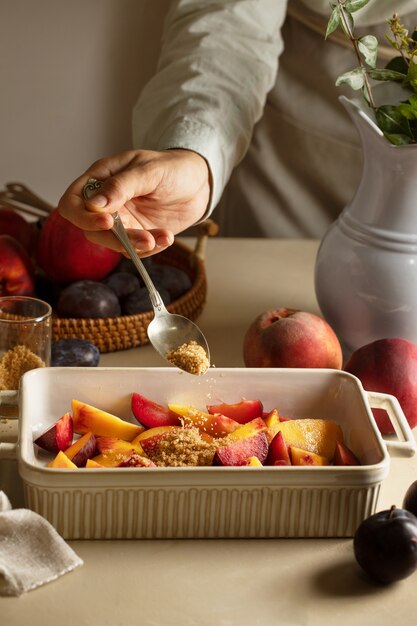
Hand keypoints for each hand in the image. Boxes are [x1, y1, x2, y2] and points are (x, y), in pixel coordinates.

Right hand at [58, 148, 210, 256]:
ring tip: (162, 237)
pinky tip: (167, 236)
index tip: (106, 222)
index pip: (72, 202)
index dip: (82, 217)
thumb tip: (93, 205)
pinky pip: (135, 250)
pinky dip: (151, 248)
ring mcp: (122, 221)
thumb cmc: (173, 167)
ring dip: (136, 246)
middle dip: (115, 239)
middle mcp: (107, 202)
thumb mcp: (149, 171)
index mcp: (101, 178)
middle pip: (90, 229)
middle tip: (144, 238)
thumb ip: (121, 186)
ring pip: (113, 243)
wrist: (200, 182)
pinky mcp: (138, 234)